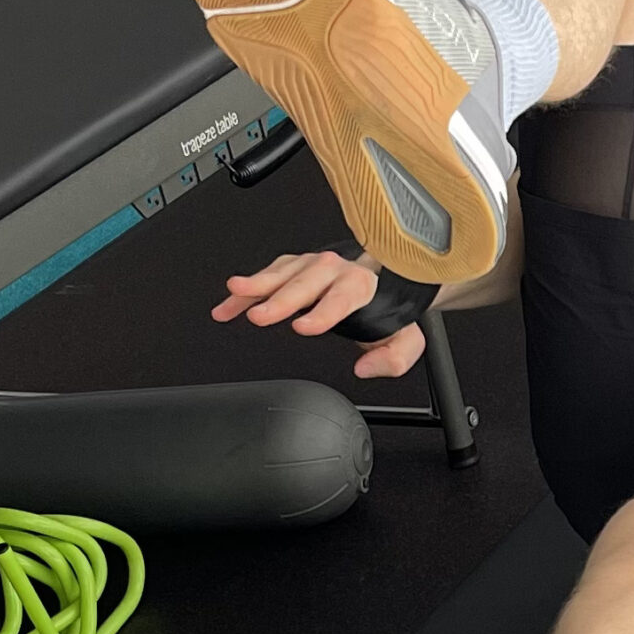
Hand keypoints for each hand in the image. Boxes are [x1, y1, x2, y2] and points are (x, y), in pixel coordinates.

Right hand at [213, 249, 427, 378]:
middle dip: (282, 299)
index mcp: (363, 286)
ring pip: (283, 273)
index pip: (343, 297)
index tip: (303, 326)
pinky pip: (266, 277)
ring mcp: (311, 266)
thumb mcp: (406, 340)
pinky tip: (226, 307)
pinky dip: (244, 293)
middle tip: (262, 316)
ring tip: (235, 293)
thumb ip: (394, 357)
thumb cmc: (389, 312)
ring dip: (257, 285)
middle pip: (307, 283)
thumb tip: (366, 368)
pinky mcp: (294, 268)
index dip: (323, 312)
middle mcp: (335, 270)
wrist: (387, 281)